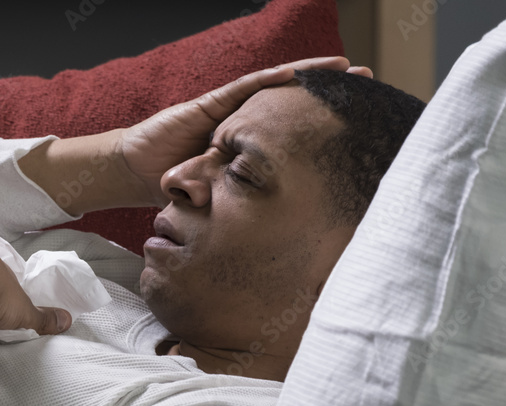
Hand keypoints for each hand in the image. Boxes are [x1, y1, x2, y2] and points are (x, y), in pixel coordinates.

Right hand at [117, 56, 372, 206]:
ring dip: (309, 76)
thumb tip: (272, 237)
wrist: (134, 170)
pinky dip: (269, 81)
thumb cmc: (173, 187)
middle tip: (370, 81)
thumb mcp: (220, 201)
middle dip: (330, 91)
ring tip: (346, 68)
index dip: (322, 123)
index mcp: (248, 146)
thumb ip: (241, 208)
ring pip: (274, 88)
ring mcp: (226, 112)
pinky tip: (296, 74)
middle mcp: (241, 123)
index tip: (361, 121)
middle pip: (292, 102)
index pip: (291, 131)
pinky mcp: (207, 106)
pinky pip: (242, 90)